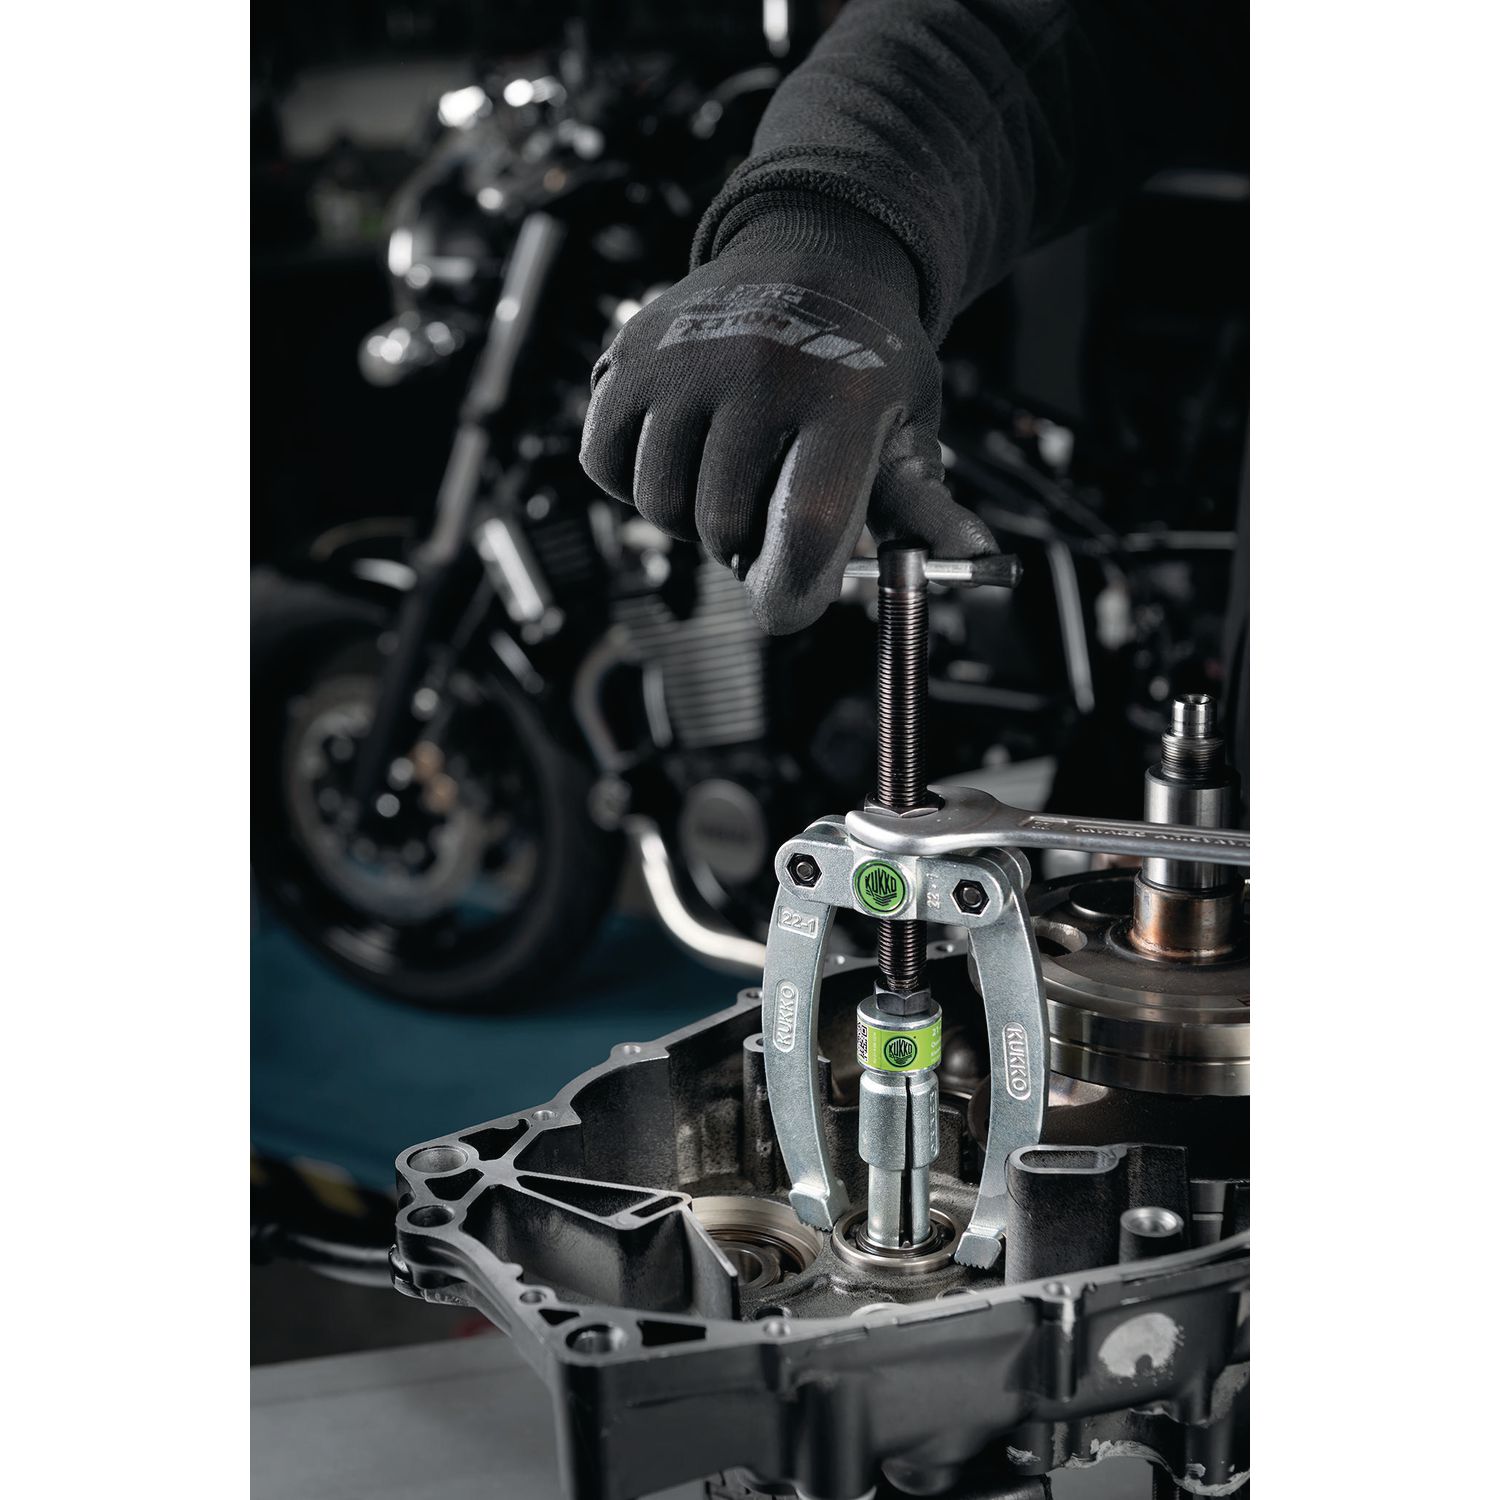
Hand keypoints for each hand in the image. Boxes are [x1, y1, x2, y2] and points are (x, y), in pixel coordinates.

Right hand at [579, 198, 995, 633]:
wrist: (810, 252)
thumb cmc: (865, 358)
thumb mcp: (910, 422)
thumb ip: (925, 505)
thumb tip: (970, 559)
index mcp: (842, 395)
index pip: (806, 524)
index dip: (792, 590)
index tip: (791, 608)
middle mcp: (757, 371)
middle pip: (725, 527)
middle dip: (744, 551)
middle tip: (767, 520)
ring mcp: (684, 362)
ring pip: (661, 505)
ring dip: (690, 519)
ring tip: (728, 479)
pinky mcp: (626, 360)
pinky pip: (607, 467)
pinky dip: (635, 481)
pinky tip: (680, 453)